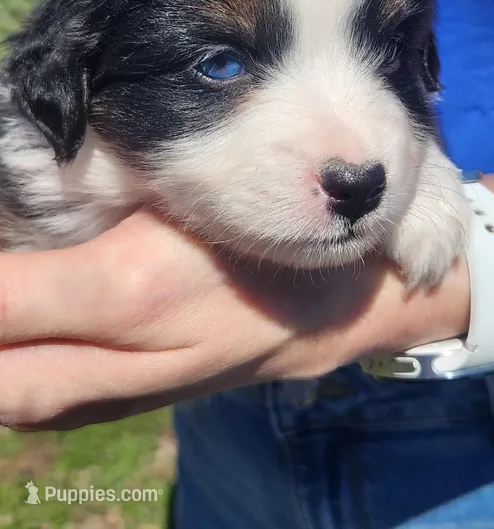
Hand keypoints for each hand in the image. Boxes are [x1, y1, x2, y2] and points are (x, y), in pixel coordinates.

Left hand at [0, 209, 469, 430]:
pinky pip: (60, 411)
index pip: (2, 306)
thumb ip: (107, 196)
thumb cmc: (277, 229)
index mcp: (134, 292)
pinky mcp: (150, 408)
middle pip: (6, 380)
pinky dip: (20, 389)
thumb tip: (38, 198)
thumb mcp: (195, 197)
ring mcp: (139, 395)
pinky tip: (13, 356)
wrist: (346, 306)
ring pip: (26, 403)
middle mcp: (127, 358)